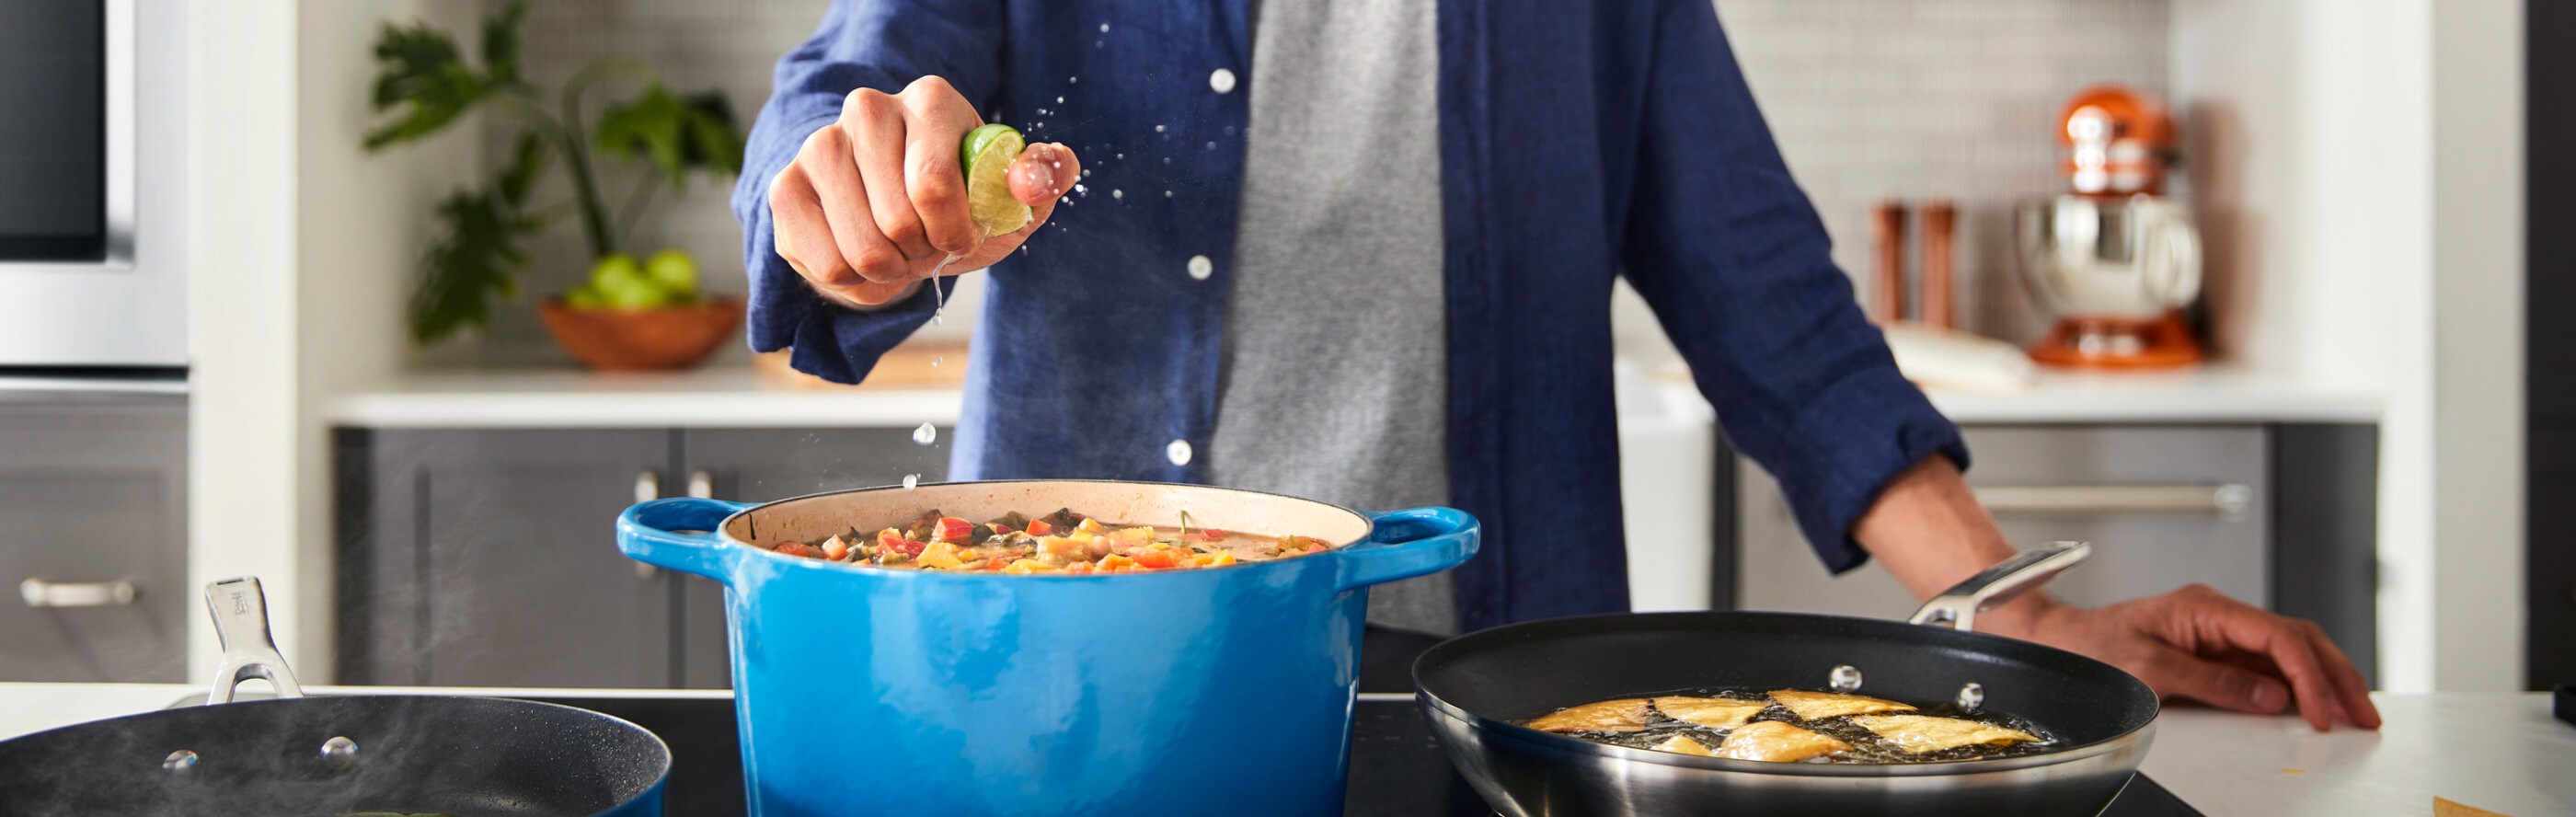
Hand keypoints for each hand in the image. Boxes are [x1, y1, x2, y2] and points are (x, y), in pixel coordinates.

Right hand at [767, 76, 1080, 307]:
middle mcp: (868, 109)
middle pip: (897, 222)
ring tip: (897, 252)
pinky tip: (863, 259)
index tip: (961, 237)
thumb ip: (1041, 178)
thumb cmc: (957, 204)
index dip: (954, 232)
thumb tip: (1033, 182)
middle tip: (924, 245)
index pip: (934, 184)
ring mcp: (819, 145)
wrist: (894, 217)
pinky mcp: (786, 187)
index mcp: (931, 101)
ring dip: (892, 272)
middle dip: (923, 253)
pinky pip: (828, 266)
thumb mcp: (1008, 196)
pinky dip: (857, 283)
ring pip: (861, 251)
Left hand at [1991, 587, 2382, 730]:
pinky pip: (2270, 667)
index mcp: (2206, 608)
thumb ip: (2213, 683)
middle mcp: (2220, 616)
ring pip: (2292, 651)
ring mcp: (2222, 634)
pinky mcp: (2219, 653)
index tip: (2322, 711)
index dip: (2308, 675)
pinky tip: (2319, 706)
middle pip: (2298, 638)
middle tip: (2364, 714)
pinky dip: (2300, 687)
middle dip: (2336, 675)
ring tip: (2353, 714)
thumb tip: (2271, 699)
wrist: (2061, 645)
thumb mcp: (2150, 669)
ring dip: (2325, 681)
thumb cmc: (2094, 649)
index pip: (2277, 636)